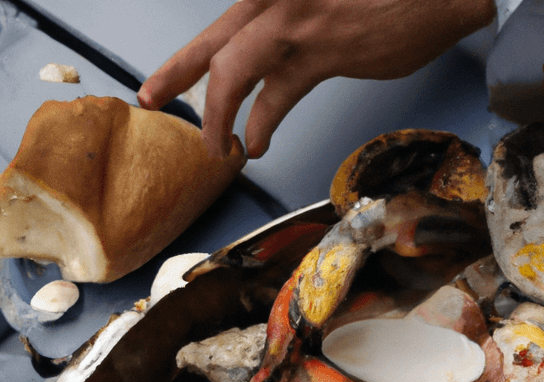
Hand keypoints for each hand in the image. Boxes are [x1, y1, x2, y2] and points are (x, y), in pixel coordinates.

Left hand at [138, 0, 495, 159]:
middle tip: (152, 97)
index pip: (227, 20)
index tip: (183, 69)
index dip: (198, 52)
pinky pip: (276, 95)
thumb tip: (288, 42)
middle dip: (176, 73)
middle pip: (211, 39)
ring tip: (216, 146)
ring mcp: (293, 19)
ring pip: (232, 70)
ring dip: (217, 115)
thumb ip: (301, 17)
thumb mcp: (331, 1)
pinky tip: (255, 145)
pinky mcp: (320, 50)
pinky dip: (260, 124)